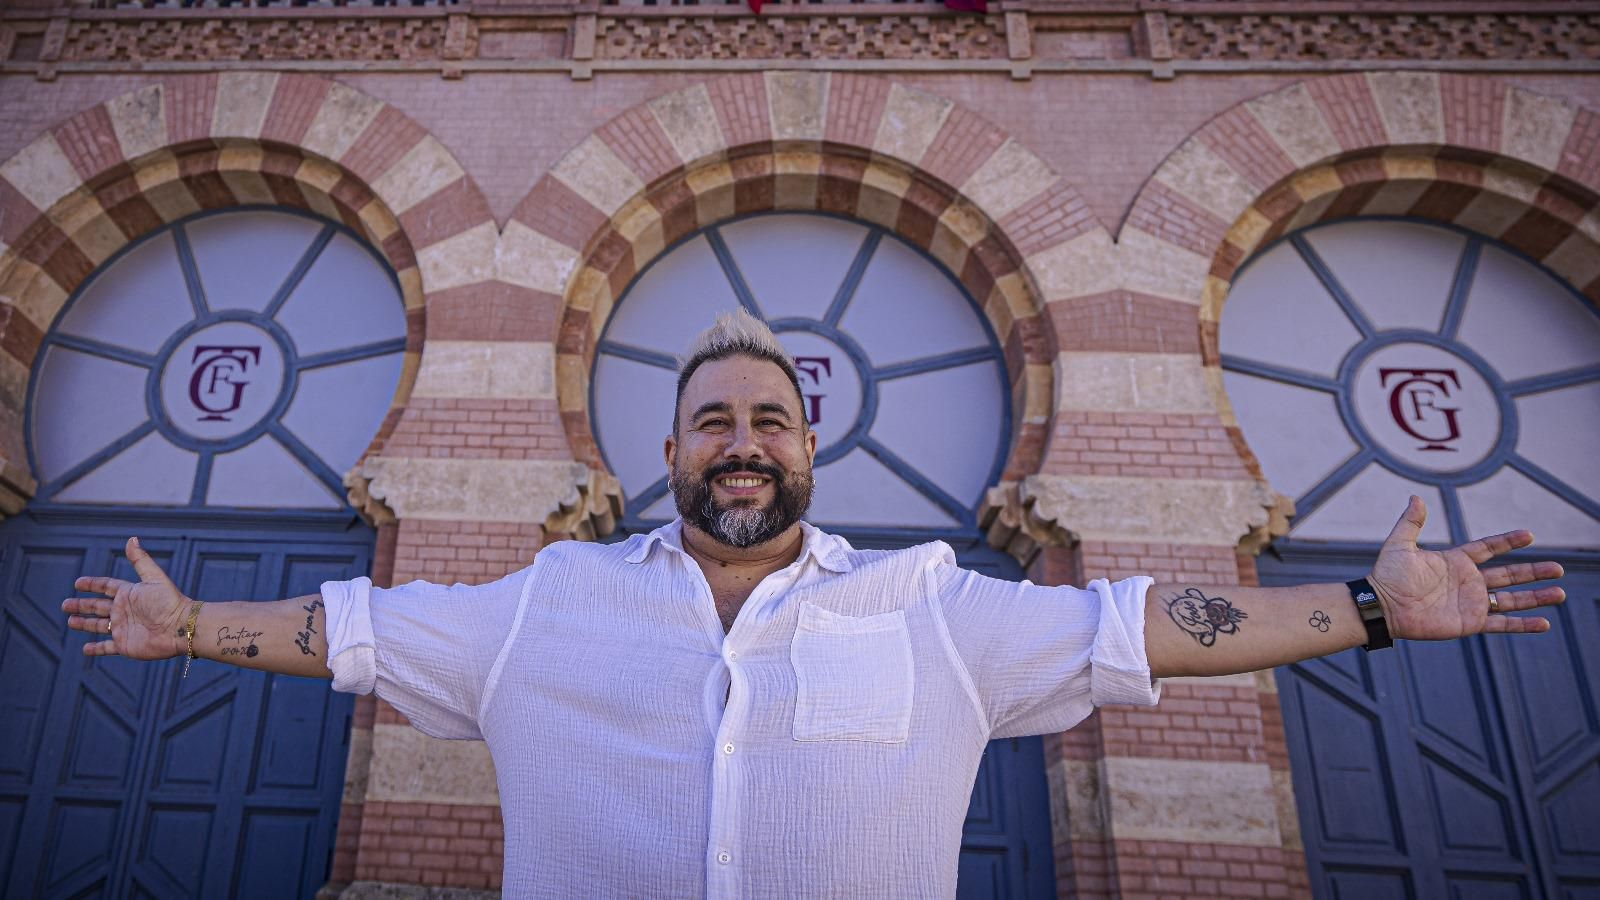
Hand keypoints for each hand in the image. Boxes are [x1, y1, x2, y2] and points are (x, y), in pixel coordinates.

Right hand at [62, 537, 190, 658]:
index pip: (106, 587)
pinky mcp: (124, 645)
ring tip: (70, 621)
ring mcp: (123, 628)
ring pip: (98, 626)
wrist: (180, 628)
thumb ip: (141, 560)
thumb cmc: (169, 602)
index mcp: (129, 594)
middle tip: (64, 604)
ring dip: (84, 623)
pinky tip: (85, 649)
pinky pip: (106, 647)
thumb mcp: (153, 578)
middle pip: (97, 606)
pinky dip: (95, 648)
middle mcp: (124, 611)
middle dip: (81, 605)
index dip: (92, 584)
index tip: (78, 583)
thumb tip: (132, 538)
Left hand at [1369, 496, 1565, 639]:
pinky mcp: (1470, 622)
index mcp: (1455, 561)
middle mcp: (1468, 582)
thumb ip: (1411, 522)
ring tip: (1560, 593)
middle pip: (1509, 574)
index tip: (1529, 534)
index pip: (1488, 548)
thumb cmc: (1387, 576)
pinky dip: (1522, 624)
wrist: (1381, 606)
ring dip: (1535, 597)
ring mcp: (1471, 603)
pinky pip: (1502, 624)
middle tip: (1559, 568)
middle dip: (1533, 571)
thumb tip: (1416, 497)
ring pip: (1511, 599)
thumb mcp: (1399, 544)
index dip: (1507, 541)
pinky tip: (1543, 623)